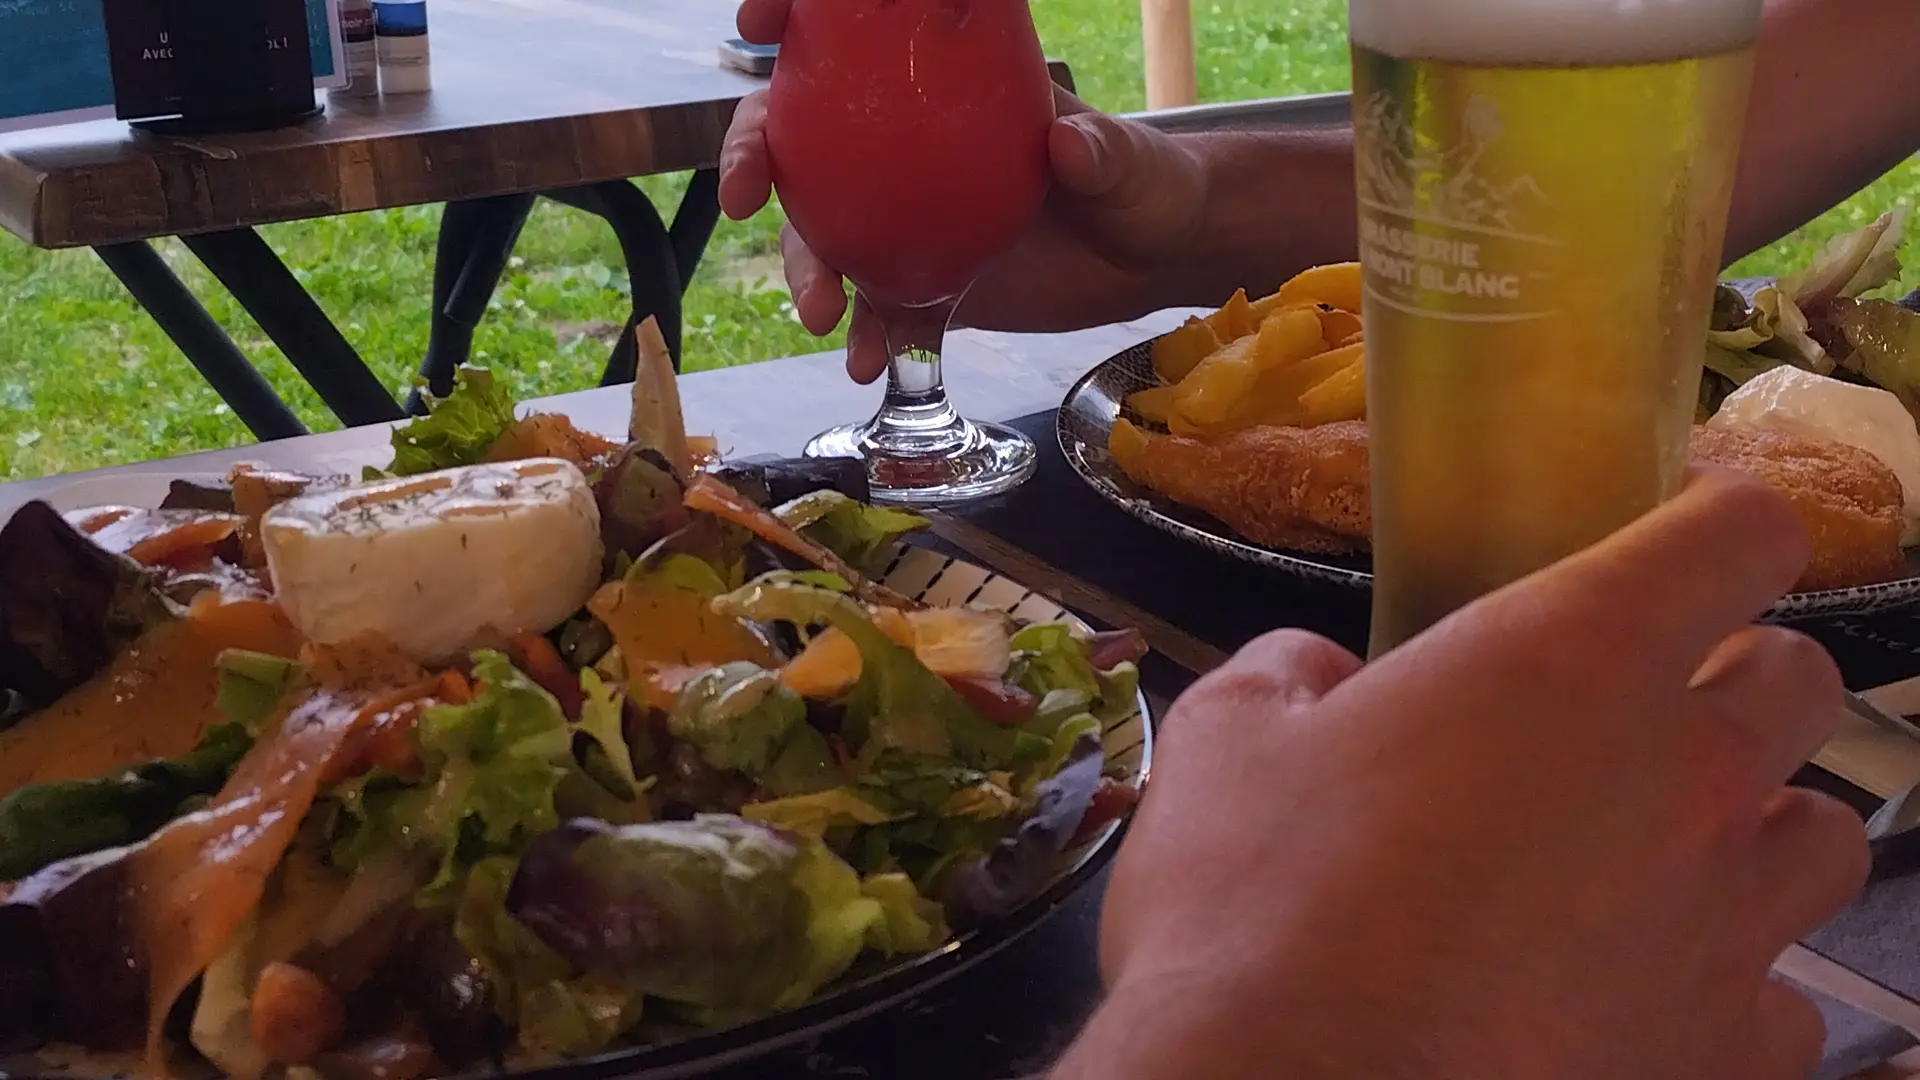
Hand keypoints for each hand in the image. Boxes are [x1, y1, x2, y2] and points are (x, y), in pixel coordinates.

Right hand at [718, 0, 1208, 382]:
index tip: (758, 25)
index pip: (855, 42)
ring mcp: (910, 217)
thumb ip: (1100, 151)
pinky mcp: (927, 284)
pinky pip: (877, 308)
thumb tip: (1067, 147)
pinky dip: (866, 335)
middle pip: (806, 140)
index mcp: (948, 88)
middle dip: (756, 160)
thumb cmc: (1147, 185)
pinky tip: (867, 363)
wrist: (1154, 263)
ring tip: (820, 314)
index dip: (795, 18)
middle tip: (743, 198)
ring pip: (827, 232)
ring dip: (807, 267)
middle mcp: (910, 148)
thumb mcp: (1132, 163)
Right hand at [1070, 467, 1865, 1079]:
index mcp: (1572, 656)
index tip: (1683, 533)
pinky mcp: (1728, 1054)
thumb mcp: (1225, 742)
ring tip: (1660, 859)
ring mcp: (1724, 921)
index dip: (1723, 520)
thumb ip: (1289, 674)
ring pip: (1821, 839)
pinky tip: (1643, 996)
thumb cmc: (1251, 909)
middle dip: (1737, 676)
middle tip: (1643, 712)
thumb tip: (1319, 675)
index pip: (1742, 532)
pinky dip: (1727, 984)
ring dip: (1753, 828)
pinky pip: (1781, 999)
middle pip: (1801, 681)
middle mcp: (1685, 774)